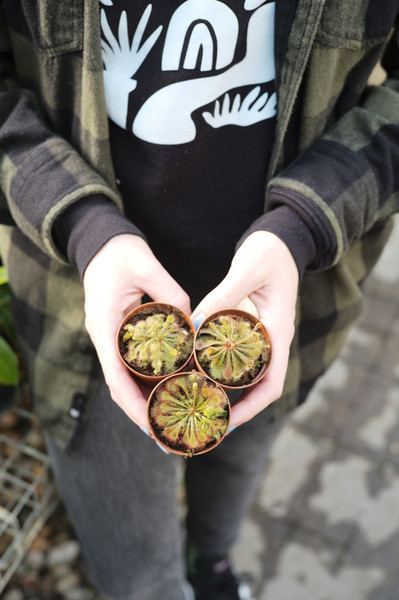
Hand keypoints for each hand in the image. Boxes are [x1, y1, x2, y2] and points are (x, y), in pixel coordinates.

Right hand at [83, 234, 189, 430]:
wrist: (101, 241)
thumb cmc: (120, 252)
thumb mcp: (147, 266)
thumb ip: (171, 294)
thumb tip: (195, 322)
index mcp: (105, 327)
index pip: (115, 377)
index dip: (133, 404)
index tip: (151, 425)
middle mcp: (105, 338)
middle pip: (120, 388)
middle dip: (141, 415)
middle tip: (167, 439)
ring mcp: (111, 339)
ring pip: (125, 381)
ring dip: (144, 404)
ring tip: (168, 425)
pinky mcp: (120, 336)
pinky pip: (132, 367)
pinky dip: (148, 384)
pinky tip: (168, 392)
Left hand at [192, 231, 298, 427]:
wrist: (281, 240)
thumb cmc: (269, 253)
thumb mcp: (247, 270)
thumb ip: (224, 294)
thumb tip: (197, 322)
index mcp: (279, 332)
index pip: (271, 384)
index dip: (250, 408)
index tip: (228, 423)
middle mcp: (273, 341)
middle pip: (258, 389)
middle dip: (235, 410)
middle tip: (204, 423)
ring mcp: (262, 337)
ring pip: (247, 377)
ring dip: (227, 394)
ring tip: (197, 406)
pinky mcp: (251, 330)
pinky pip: (237, 359)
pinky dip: (221, 371)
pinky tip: (197, 374)